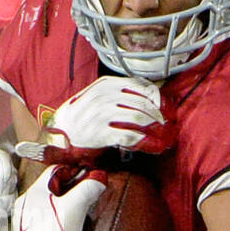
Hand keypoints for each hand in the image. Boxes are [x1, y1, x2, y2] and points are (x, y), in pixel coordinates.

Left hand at [12, 167, 106, 230]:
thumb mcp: (76, 206)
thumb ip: (88, 189)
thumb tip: (99, 179)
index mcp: (32, 193)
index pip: (53, 171)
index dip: (72, 172)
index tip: (85, 177)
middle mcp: (23, 204)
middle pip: (48, 188)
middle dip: (66, 188)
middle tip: (81, 193)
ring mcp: (22, 221)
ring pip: (43, 203)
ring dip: (59, 202)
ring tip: (74, 209)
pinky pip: (40, 217)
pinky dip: (52, 216)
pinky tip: (61, 224)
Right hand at [46, 76, 171, 155]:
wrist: (60, 132)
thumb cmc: (83, 115)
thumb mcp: (99, 96)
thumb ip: (121, 93)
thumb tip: (152, 96)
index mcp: (107, 84)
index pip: (141, 86)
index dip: (158, 98)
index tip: (168, 109)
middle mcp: (105, 96)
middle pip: (143, 104)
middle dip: (160, 117)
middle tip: (169, 127)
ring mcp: (102, 113)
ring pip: (140, 119)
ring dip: (157, 130)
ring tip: (166, 137)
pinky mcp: (101, 132)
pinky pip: (131, 136)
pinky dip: (147, 142)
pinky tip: (156, 147)